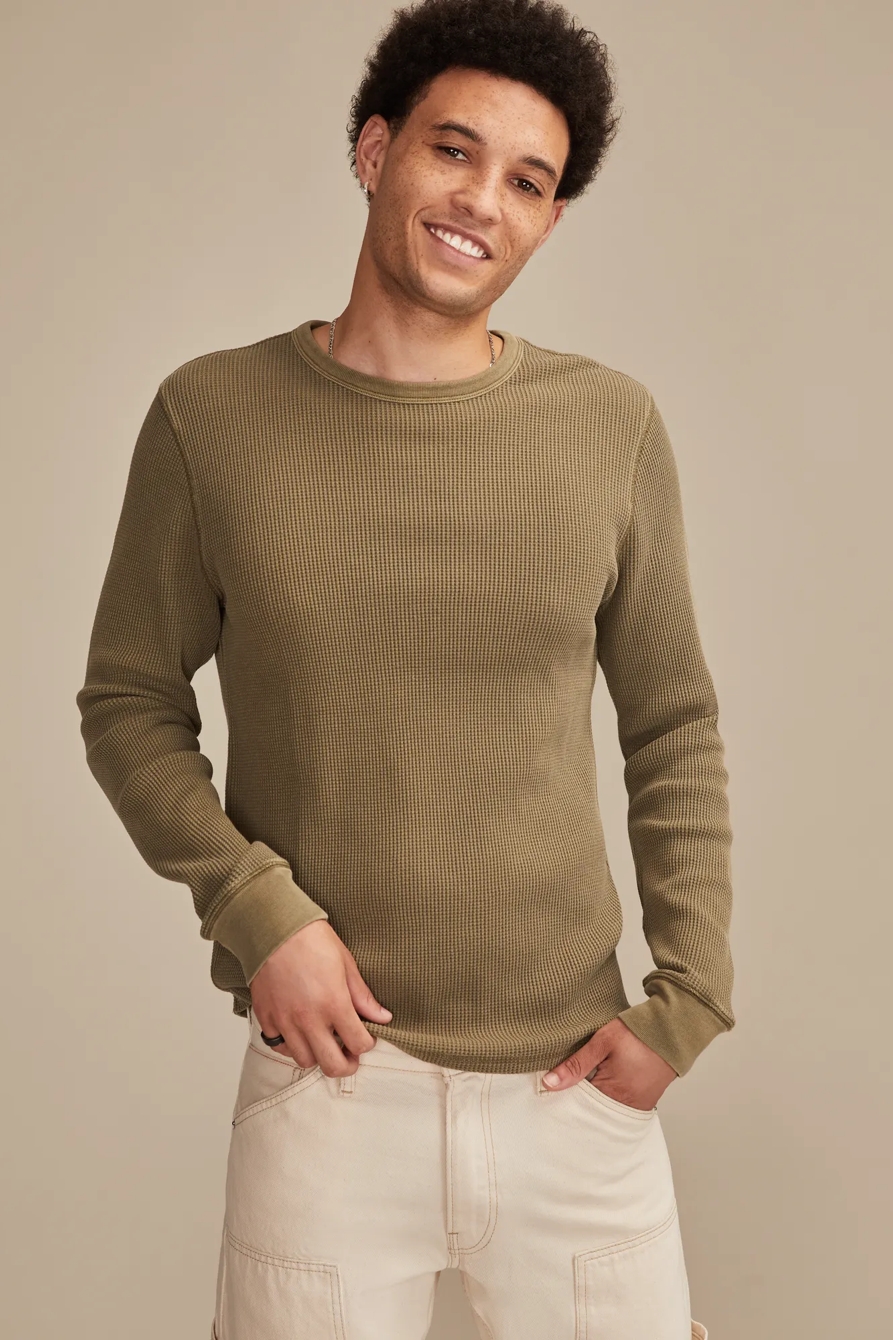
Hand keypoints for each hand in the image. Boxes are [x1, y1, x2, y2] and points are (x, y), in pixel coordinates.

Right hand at [249, 919, 392, 1077]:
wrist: (273, 927)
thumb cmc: (311, 939)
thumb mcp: (346, 964)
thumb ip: (363, 996)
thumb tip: (383, 1018)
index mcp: (334, 1003)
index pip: (359, 1044)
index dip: (367, 1044)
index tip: (366, 1036)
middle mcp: (309, 1018)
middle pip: (331, 1065)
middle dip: (346, 1065)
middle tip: (349, 1054)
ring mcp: (285, 1021)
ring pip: (305, 1060)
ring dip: (318, 1055)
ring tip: (323, 1040)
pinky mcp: (266, 1018)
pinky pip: (279, 1047)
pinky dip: (291, 1046)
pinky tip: (299, 1032)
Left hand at [541, 1018, 676, 1109]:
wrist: (672, 1028)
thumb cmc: (638, 1032)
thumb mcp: (603, 1041)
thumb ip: (576, 1064)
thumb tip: (549, 1083)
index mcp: (613, 1093)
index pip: (578, 1105)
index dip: (564, 1095)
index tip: (552, 1086)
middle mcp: (627, 1106)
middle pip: (592, 1111)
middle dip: (578, 1099)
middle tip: (566, 1084)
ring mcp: (638, 1106)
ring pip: (606, 1109)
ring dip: (594, 1099)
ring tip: (586, 1081)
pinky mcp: (646, 1102)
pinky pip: (621, 1106)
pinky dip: (609, 1098)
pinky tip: (603, 1083)